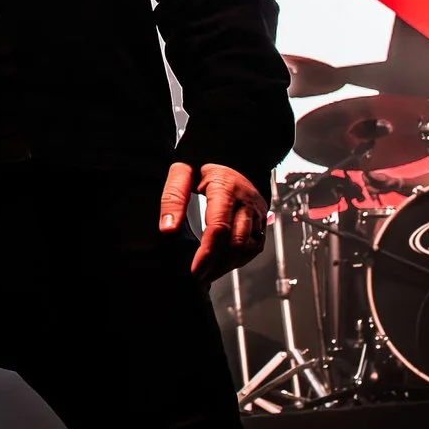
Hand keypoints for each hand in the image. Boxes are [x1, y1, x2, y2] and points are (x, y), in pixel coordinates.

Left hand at [159, 162, 267, 282]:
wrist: (233, 152)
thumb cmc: (205, 161)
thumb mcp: (182, 171)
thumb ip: (173, 198)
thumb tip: (167, 229)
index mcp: (226, 187)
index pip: (219, 228)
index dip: (207, 254)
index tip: (194, 270)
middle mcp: (246, 201)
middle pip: (236, 242)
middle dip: (217, 265)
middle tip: (198, 276)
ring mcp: (257, 211)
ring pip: (248, 248)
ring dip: (228, 266)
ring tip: (208, 274)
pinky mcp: (261, 219)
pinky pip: (255, 246)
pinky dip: (240, 259)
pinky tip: (223, 264)